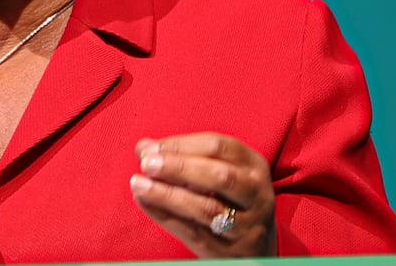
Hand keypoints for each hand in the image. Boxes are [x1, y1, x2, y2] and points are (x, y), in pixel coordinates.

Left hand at [130, 133, 275, 257]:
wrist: (255, 249)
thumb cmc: (229, 199)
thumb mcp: (219, 172)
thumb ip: (183, 157)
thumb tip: (144, 147)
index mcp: (253, 166)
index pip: (218, 147)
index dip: (181, 145)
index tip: (151, 148)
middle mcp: (257, 194)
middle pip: (219, 176)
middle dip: (178, 167)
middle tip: (146, 164)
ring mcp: (246, 226)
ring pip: (206, 208)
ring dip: (167, 194)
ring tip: (138, 184)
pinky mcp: (228, 252)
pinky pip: (192, 232)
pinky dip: (164, 215)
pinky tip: (144, 202)